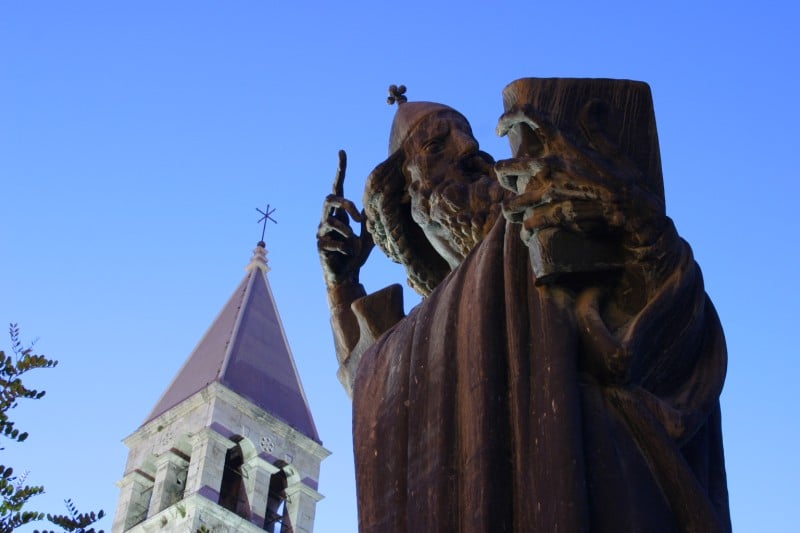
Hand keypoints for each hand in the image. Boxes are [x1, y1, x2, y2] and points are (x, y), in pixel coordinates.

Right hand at [317, 150, 373, 286]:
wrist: (346, 276)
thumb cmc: (356, 254)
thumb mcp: (369, 234)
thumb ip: (372, 219)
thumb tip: (384, 200)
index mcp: (340, 213)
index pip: (339, 187)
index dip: (341, 170)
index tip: (342, 152)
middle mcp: (328, 219)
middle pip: (329, 198)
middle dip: (345, 204)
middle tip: (360, 217)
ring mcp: (321, 232)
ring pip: (331, 221)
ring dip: (348, 232)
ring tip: (355, 244)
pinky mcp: (319, 246)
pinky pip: (332, 242)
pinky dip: (345, 248)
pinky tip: (348, 255)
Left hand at [495, 104, 665, 249]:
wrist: (637, 213)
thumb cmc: (625, 181)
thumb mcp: (612, 150)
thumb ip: (595, 128)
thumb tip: (594, 104)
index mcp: (563, 145)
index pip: (530, 116)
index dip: (509, 117)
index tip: (500, 129)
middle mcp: (551, 165)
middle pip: (504, 167)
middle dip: (502, 177)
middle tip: (509, 182)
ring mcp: (552, 191)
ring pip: (510, 204)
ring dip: (511, 211)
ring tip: (515, 214)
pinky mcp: (556, 215)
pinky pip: (528, 225)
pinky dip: (527, 231)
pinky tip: (529, 233)